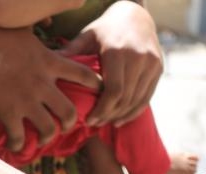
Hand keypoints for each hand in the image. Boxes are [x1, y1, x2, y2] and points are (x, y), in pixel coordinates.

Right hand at [0, 21, 100, 149]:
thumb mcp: (26, 30)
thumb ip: (40, 32)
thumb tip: (46, 18)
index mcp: (50, 63)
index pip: (84, 75)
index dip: (96, 86)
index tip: (98, 93)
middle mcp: (43, 84)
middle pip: (69, 111)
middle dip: (70, 123)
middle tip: (65, 126)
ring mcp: (26, 101)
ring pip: (49, 129)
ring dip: (48, 137)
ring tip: (43, 140)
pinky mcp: (8, 112)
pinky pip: (19, 136)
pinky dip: (18, 145)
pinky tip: (15, 146)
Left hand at [60, 1, 161, 126]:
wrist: (136, 15)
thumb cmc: (105, 29)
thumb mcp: (87, 37)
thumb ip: (71, 52)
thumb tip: (46, 65)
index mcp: (118, 52)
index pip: (113, 91)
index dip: (102, 110)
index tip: (89, 121)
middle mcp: (138, 58)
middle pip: (125, 99)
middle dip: (109, 115)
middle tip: (94, 125)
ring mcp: (151, 63)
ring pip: (137, 100)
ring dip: (121, 116)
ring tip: (105, 123)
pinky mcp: (158, 68)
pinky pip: (147, 97)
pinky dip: (134, 111)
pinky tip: (120, 119)